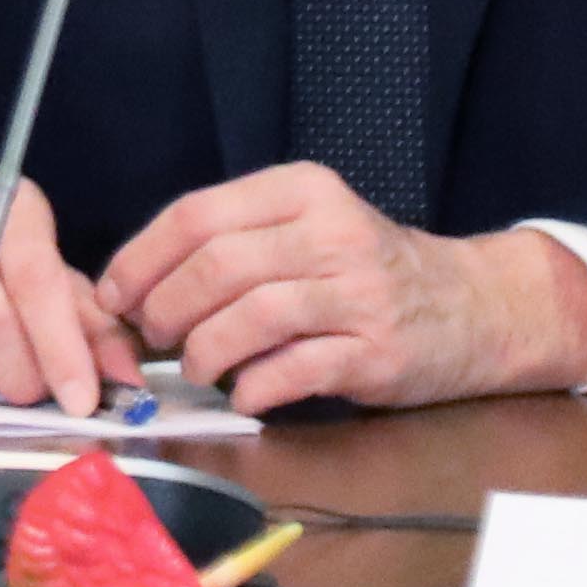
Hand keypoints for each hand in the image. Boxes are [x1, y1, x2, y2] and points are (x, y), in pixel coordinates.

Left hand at [96, 164, 586, 411]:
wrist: (473, 306)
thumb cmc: (367, 269)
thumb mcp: (308, 226)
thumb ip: (235, 243)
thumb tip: (138, 288)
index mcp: (303, 191)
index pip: (197, 215)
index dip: (142, 259)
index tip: (114, 295)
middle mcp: (332, 234)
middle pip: (218, 266)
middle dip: (167, 308)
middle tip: (154, 337)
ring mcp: (359, 294)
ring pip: (252, 316)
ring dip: (206, 351)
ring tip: (197, 368)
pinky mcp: (377, 352)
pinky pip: (294, 370)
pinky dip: (255, 387)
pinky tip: (244, 395)